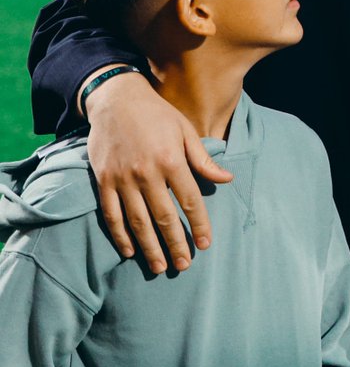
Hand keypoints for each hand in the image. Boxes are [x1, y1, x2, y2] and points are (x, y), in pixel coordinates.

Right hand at [85, 70, 232, 273]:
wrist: (117, 100)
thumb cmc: (157, 115)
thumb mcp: (186, 131)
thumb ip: (204, 159)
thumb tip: (227, 179)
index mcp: (172, 160)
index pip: (189, 200)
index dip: (198, 224)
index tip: (206, 244)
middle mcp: (147, 173)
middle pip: (164, 217)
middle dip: (175, 244)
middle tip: (184, 265)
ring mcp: (122, 179)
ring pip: (138, 221)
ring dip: (150, 247)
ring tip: (160, 267)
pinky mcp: (103, 181)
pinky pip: (112, 214)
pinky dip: (120, 235)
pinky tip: (130, 250)